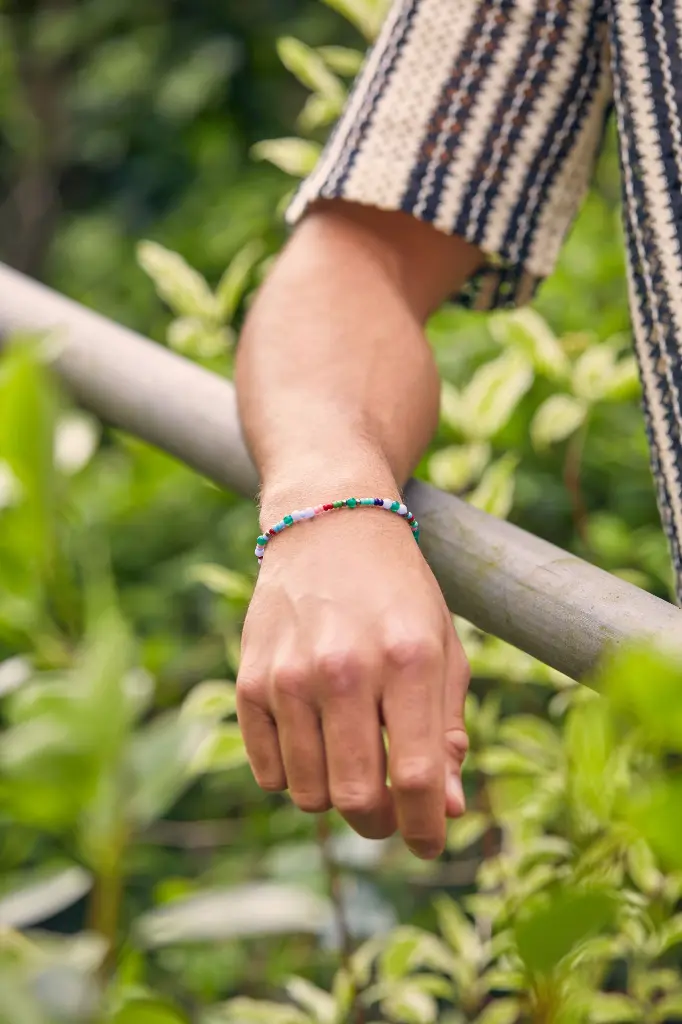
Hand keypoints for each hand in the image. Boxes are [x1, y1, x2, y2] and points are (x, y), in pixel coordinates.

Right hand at [236, 499, 469, 858]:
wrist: (328, 525)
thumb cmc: (398, 593)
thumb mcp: (442, 648)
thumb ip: (447, 730)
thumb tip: (450, 809)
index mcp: (410, 659)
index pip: (418, 778)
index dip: (428, 829)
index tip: (431, 842)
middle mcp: (346, 668)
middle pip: (358, 799)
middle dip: (381, 824)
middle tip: (390, 810)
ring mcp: (290, 675)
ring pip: (309, 794)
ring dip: (335, 798)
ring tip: (351, 762)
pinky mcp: (250, 680)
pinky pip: (268, 772)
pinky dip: (294, 774)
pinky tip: (313, 738)